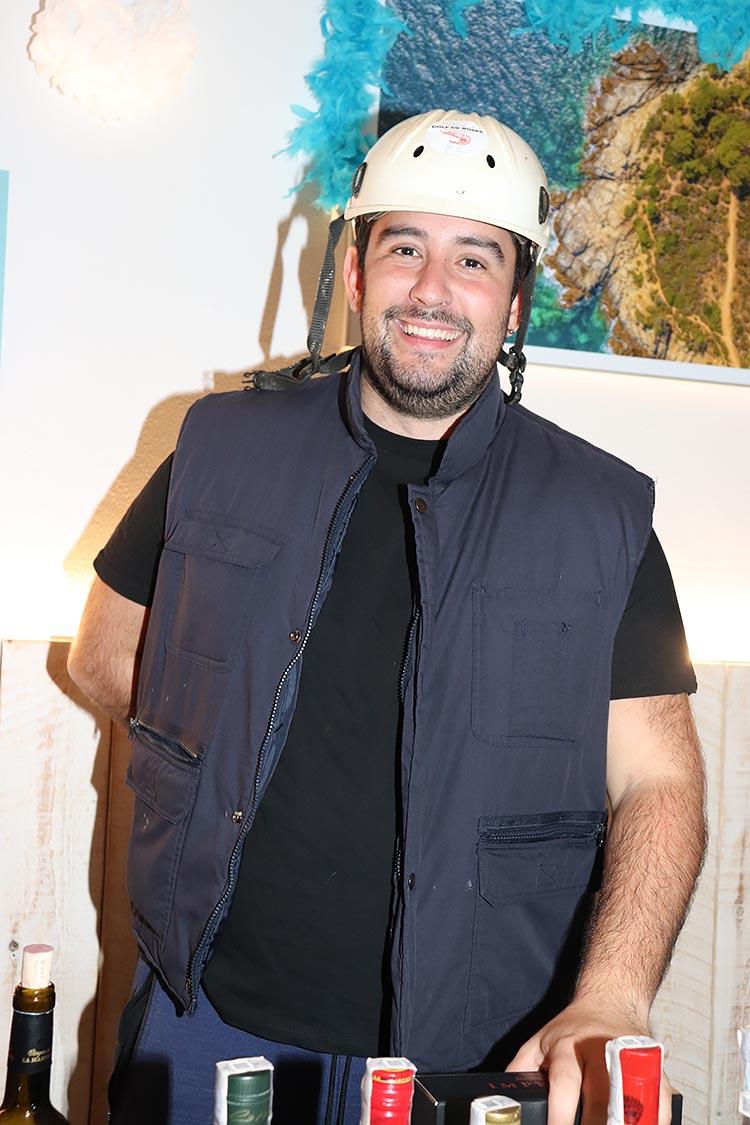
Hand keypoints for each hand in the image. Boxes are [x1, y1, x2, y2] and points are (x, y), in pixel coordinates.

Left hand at [504, 997, 672, 1124]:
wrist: (611, 999)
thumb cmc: (573, 1028)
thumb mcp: (539, 1041)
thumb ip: (521, 1070)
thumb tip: (505, 1102)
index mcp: (569, 1046)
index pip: (565, 1081)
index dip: (560, 1112)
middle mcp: (601, 1051)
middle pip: (602, 1094)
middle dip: (597, 1123)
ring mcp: (630, 1057)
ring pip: (634, 1096)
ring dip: (629, 1120)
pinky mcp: (653, 1066)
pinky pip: (660, 1098)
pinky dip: (655, 1118)